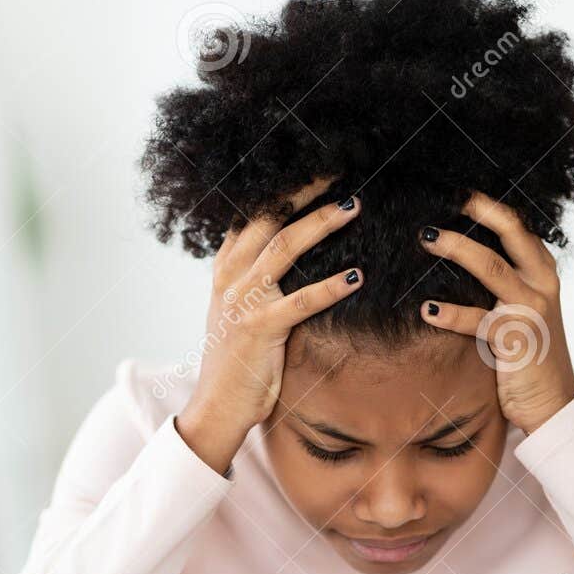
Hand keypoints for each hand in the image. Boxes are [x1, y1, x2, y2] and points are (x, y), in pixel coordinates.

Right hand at [177, 178, 363, 472]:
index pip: (250, 214)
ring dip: (321, 224)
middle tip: (338, 169)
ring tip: (353, 206)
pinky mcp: (259, 329)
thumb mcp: (238, 311)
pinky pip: (300, 301)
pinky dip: (329, 288)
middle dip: (303, 190)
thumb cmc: (238, 361)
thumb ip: (255, 281)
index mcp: (225, 269)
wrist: (217, 406)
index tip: (312, 167)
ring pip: (284, 248)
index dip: (279, 188)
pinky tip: (356, 277)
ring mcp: (242, 301)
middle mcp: (229, 277)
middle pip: (267, 218)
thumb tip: (287, 255)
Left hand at [417, 191, 573, 434]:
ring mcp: (532, 310)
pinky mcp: (517, 340)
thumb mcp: (522, 309)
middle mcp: (542, 284)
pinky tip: (427, 310)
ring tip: (426, 238)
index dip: (489, 206)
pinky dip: (451, 314)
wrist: (553, 403)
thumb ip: (503, 282)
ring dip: (457, 249)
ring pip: (492, 268)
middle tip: (445, 198)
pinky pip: (478, 319)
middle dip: (479, 211)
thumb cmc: (529, 355)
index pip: (519, 227)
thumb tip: (458, 253)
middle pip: (512, 233)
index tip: (459, 192)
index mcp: (544, 272)